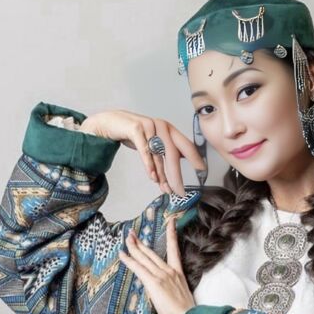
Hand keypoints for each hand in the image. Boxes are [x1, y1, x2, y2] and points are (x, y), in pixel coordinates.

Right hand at [82, 109, 206, 197]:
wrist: (111, 122)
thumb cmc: (134, 135)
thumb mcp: (153, 143)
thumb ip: (164, 154)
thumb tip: (176, 173)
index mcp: (169, 129)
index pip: (186, 145)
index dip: (195, 158)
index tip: (202, 170)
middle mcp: (162, 126)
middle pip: (173, 153)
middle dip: (177, 175)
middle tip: (180, 192)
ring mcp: (149, 126)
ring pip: (158, 155)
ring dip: (162, 174)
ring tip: (164, 189)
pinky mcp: (136, 128)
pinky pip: (144, 150)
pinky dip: (149, 164)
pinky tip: (153, 176)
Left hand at [118, 215, 194, 313]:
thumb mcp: (180, 297)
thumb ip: (170, 289)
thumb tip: (159, 290)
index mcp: (179, 274)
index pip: (174, 250)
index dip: (171, 234)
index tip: (170, 222)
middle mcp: (170, 271)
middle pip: (152, 253)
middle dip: (141, 243)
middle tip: (132, 234)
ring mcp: (162, 276)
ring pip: (144, 258)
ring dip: (133, 247)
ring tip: (126, 238)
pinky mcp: (154, 283)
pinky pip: (138, 268)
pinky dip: (129, 260)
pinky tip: (122, 254)